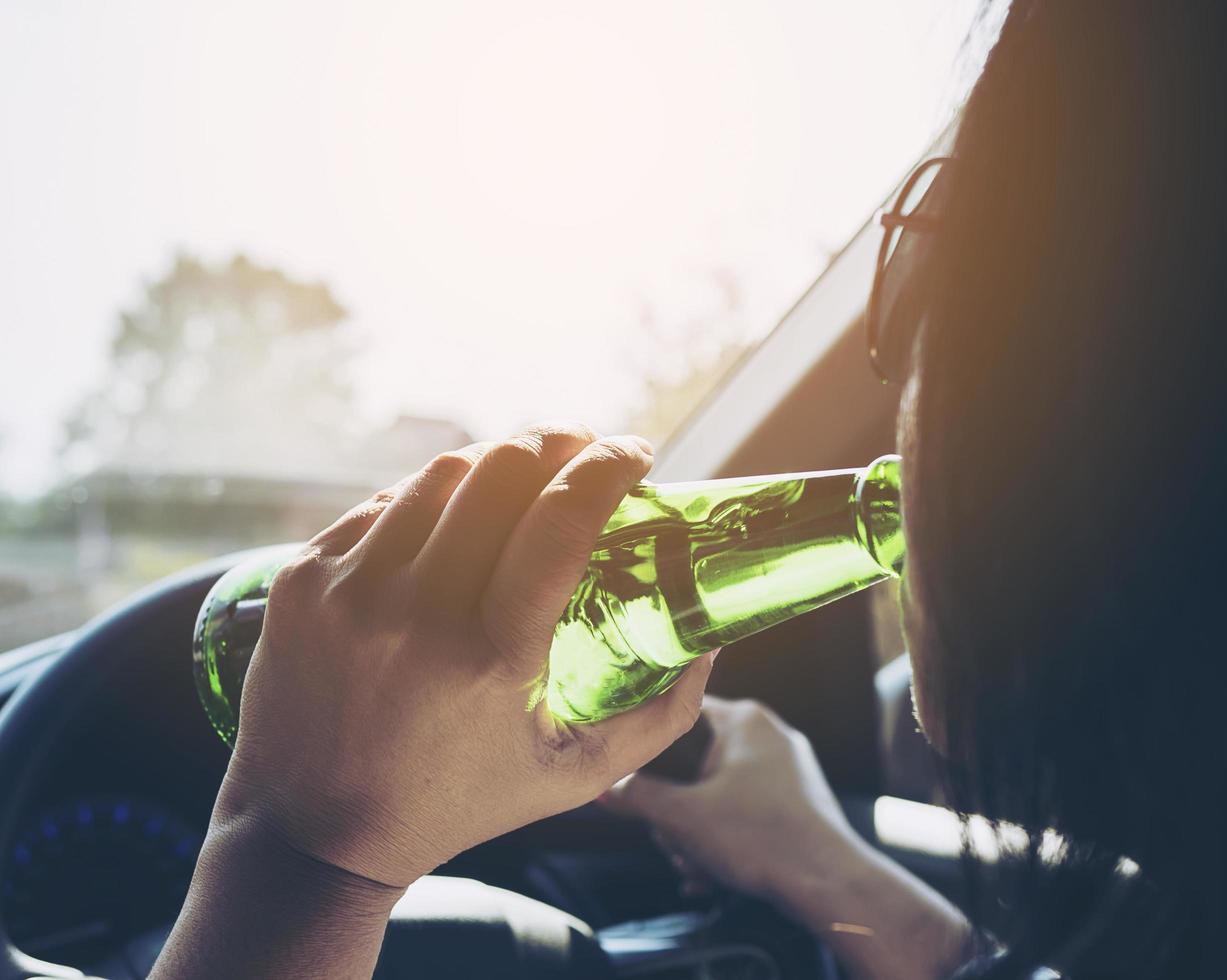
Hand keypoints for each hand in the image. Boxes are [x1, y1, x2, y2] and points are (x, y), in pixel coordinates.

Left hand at [212, 423, 714, 887]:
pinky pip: (384, 503)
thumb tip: (713, 640)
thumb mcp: (577, 775)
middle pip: (501, 470)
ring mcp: (350, 590)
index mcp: (491, 656)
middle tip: (584, 451)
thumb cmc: (458, 803)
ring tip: (524, 480)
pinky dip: (433, 499)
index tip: (638, 452)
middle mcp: (414, 613)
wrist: (311, 834)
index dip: (609, 466)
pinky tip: (455, 521)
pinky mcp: (303, 581)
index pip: (560, 518)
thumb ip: (662, 712)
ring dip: (497, 463)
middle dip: (558, 443)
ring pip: (442, 474)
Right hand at [604, 697, 972, 979]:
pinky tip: (712, 877)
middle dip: (676, 812)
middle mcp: (768, 735)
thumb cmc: (761, 838)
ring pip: (719, 794)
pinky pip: (745, 812)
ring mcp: (787, 768)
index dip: (650, 746)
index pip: (680, 712)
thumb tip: (605, 784)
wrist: (828, 882)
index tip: (633, 775)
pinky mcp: (797, 801)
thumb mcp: (683, 818)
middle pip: (696, 763)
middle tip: (672, 841)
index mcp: (743, 720)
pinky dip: (725, 841)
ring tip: (695, 868)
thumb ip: (637, 795)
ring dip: (697, 835)